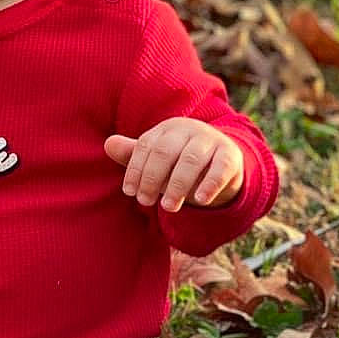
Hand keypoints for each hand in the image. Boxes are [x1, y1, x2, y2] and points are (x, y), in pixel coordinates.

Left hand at [105, 119, 243, 212]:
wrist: (221, 165)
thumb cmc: (179, 163)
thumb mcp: (156, 161)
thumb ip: (132, 155)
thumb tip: (108, 144)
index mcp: (167, 129)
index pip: (146, 147)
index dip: (135, 169)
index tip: (130, 192)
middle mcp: (189, 129)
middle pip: (165, 152)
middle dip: (152, 179)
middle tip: (145, 201)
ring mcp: (211, 140)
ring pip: (190, 161)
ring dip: (177, 186)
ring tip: (168, 208)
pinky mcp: (230, 155)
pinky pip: (220, 168)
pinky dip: (209, 184)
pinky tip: (199, 200)